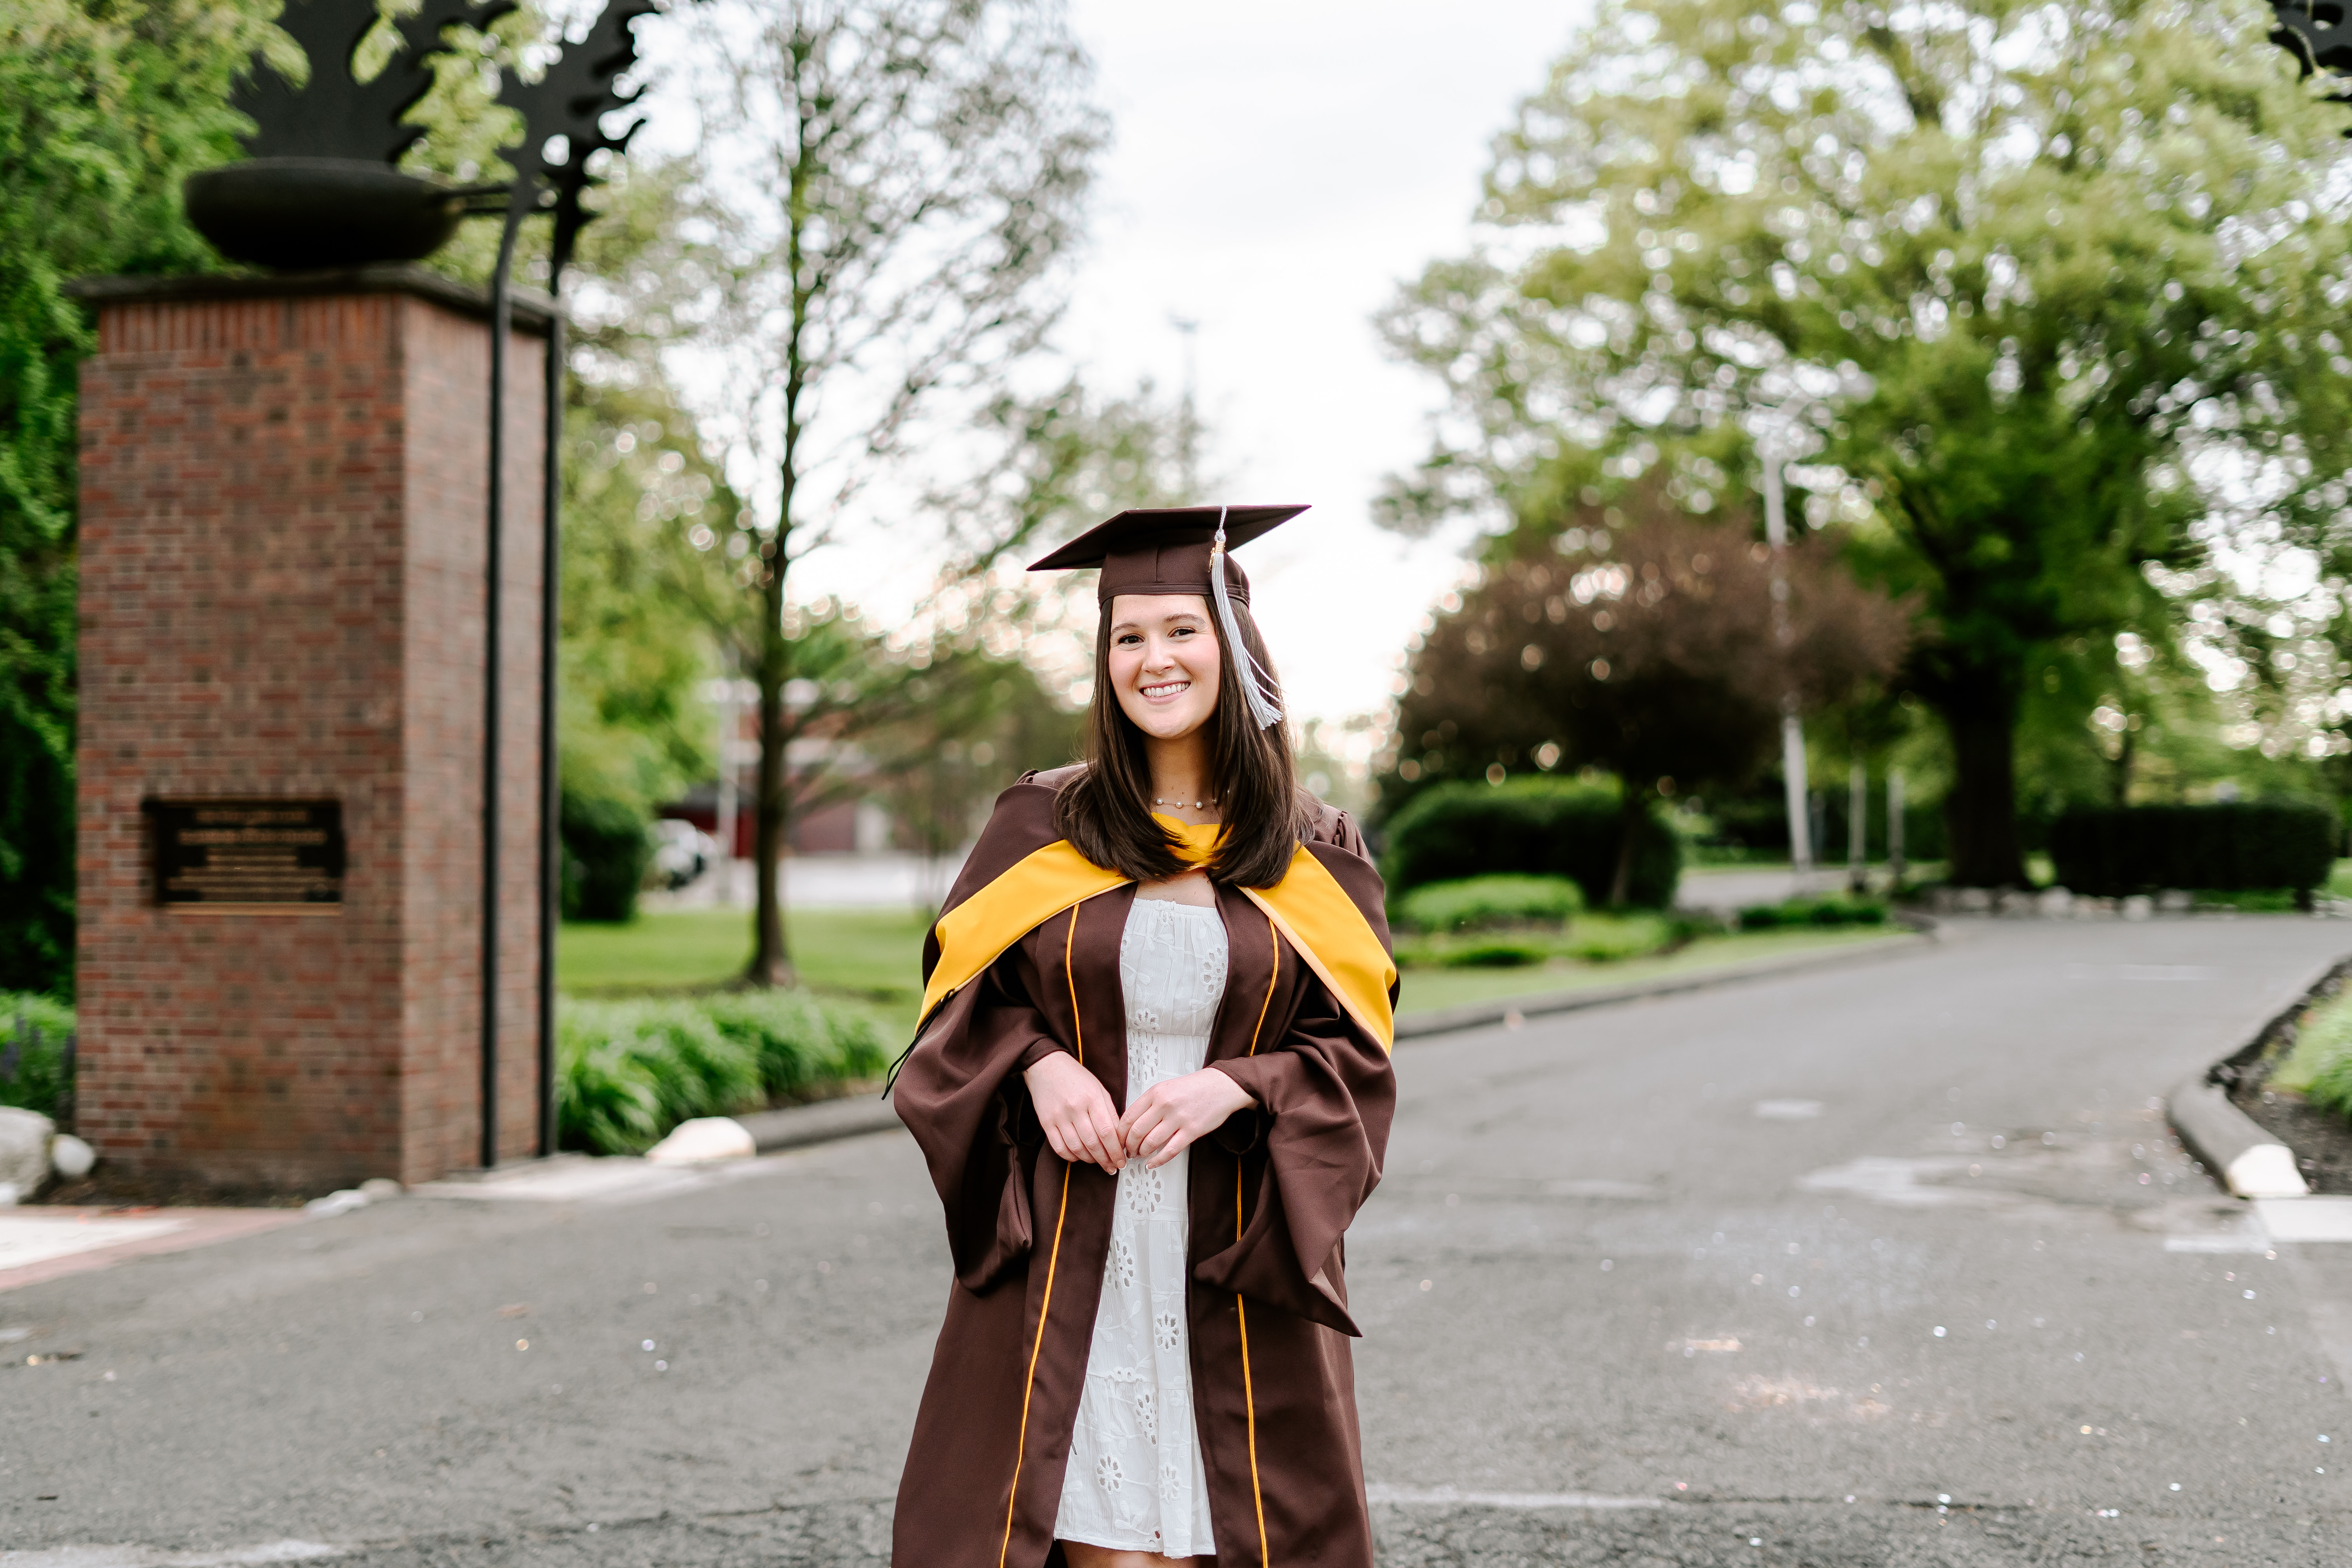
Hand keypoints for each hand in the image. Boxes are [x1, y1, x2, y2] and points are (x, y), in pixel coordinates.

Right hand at [1023, 1051, 1124, 1172]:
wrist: (1047, 1066)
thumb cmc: (1075, 1077)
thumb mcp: (1099, 1089)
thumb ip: (1109, 1112)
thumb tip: (1119, 1137)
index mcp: (1092, 1098)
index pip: (1107, 1132)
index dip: (1116, 1151)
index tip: (1121, 1160)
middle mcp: (1075, 1108)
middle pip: (1093, 1143)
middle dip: (1105, 1160)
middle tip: (1112, 1167)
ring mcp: (1059, 1116)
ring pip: (1077, 1148)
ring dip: (1090, 1160)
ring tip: (1097, 1162)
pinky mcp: (1046, 1122)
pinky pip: (1059, 1147)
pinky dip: (1071, 1156)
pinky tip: (1079, 1157)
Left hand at [1118, 1068, 1254, 1169]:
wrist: (1221, 1086)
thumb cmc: (1194, 1087)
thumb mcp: (1166, 1087)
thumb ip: (1149, 1103)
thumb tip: (1132, 1123)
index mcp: (1155, 1093)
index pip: (1128, 1117)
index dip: (1120, 1134)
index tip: (1119, 1140)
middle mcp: (1164, 1104)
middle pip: (1136, 1132)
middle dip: (1129, 1146)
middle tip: (1129, 1151)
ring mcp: (1178, 1118)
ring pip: (1150, 1143)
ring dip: (1142, 1153)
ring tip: (1141, 1155)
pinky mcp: (1192, 1131)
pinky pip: (1170, 1151)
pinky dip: (1158, 1161)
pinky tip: (1153, 1163)